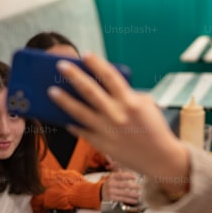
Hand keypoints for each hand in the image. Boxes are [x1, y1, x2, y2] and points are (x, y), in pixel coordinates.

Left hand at [49, 55, 190, 197]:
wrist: (161, 158)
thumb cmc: (154, 128)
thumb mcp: (147, 105)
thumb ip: (127, 94)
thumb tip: (104, 87)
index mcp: (131, 102)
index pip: (110, 77)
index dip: (97, 64)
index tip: (85, 54)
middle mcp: (117, 115)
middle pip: (90, 91)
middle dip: (74, 76)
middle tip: (60, 65)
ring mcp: (108, 131)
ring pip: (80, 112)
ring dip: (64, 101)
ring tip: (51, 91)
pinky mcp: (102, 145)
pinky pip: (82, 132)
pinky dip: (72, 124)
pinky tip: (62, 117)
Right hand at [101, 169, 141, 204]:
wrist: (99, 192)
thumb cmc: (109, 184)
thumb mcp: (112, 178)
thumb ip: (120, 176)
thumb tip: (132, 175)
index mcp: (112, 177)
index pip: (121, 175)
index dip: (129, 176)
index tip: (135, 177)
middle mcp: (111, 184)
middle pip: (124, 184)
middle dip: (133, 186)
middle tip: (139, 187)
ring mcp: (111, 191)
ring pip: (125, 193)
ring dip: (133, 194)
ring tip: (138, 195)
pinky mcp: (112, 198)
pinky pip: (122, 199)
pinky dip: (129, 200)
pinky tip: (134, 200)